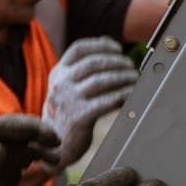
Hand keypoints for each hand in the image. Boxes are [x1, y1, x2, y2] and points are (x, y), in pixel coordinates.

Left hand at [0, 115, 60, 185]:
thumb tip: (0, 147)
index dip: (18, 126)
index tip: (42, 133)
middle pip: (8, 131)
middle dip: (33, 131)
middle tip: (57, 142)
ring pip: (19, 143)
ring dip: (39, 145)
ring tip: (57, 159)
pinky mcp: (4, 172)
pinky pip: (23, 157)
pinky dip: (39, 157)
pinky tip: (51, 165)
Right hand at [43, 37, 137, 170]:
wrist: (50, 144)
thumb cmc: (65, 111)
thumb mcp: (65, 85)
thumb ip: (82, 65)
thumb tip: (107, 41)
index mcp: (57, 73)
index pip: (79, 49)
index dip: (101, 45)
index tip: (118, 50)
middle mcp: (61, 84)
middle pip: (94, 62)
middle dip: (118, 62)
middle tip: (131, 66)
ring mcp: (69, 100)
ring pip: (102, 80)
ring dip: (124, 77)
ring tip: (135, 78)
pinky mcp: (80, 117)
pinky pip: (108, 101)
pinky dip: (124, 94)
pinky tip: (133, 94)